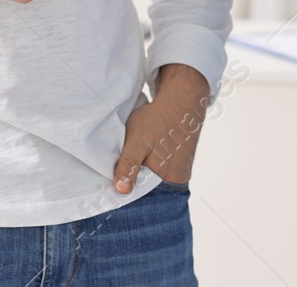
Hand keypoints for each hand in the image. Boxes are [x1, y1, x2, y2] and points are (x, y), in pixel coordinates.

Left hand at [113, 64, 210, 192]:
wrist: (180, 101)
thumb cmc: (157, 120)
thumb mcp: (137, 141)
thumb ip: (129, 166)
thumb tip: (122, 190)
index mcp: (169, 179)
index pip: (144, 195)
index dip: (129, 191)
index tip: (114, 186)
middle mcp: (178, 179)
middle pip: (151, 190)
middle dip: (137, 183)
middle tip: (122, 171)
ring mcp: (182, 171)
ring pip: (156, 180)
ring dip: (145, 174)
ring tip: (136, 161)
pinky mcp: (182, 163)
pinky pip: (163, 172)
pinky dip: (153, 166)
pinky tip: (147, 155)